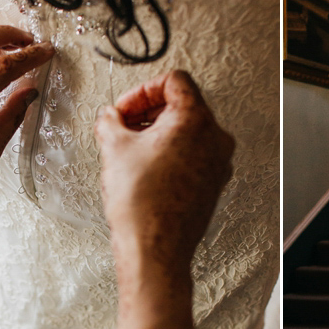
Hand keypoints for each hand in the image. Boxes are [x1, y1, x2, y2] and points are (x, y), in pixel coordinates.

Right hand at [94, 70, 233, 328]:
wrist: (155, 247)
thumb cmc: (141, 202)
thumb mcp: (113, 148)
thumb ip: (109, 120)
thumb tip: (109, 118)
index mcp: (196, 119)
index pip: (174, 81)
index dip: (142, 90)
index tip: (124, 108)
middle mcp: (215, 138)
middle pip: (182, 105)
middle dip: (148, 112)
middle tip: (123, 126)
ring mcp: (218, 163)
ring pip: (188, 131)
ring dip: (158, 133)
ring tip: (131, 149)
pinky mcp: (213, 183)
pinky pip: (193, 155)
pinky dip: (170, 153)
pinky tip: (145, 168)